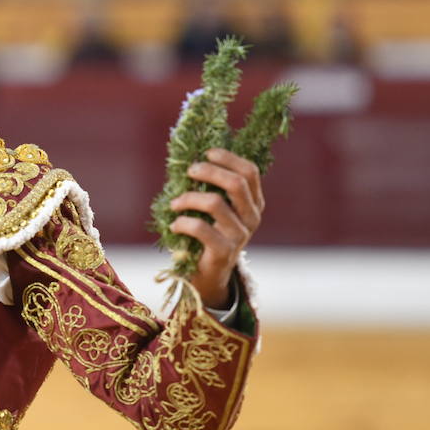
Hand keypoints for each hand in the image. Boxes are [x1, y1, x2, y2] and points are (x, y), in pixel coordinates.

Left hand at [168, 148, 264, 308]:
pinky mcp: (224, 252)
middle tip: (189, 171)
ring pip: (215, 203)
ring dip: (189, 198)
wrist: (208, 276)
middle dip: (209, 171)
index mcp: (254, 203)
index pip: (250, 172)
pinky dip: (183, 222)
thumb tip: (191, 160)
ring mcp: (240, 236)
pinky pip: (201, 228)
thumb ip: (211, 187)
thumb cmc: (207, 234)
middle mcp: (252, 218)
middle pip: (236, 183)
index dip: (229, 158)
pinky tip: (175, 225)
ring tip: (175, 204)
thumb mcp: (214, 210)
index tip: (208, 153)